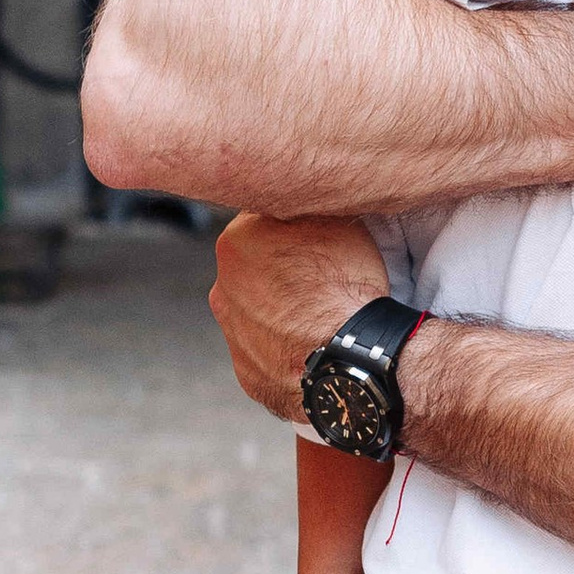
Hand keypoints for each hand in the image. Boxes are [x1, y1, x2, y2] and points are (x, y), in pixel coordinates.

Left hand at [211, 211, 389, 416]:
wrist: (351, 361)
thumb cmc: (345, 289)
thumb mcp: (335, 221)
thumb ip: (305, 206)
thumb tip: (304, 199)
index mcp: (236, 242)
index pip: (259, 221)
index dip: (290, 227)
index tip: (312, 236)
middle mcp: (223, 288)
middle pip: (253, 268)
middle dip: (280, 270)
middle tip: (320, 279)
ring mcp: (232, 335)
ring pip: (256, 311)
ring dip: (280, 310)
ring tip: (319, 317)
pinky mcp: (247, 373)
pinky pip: (265, 352)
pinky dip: (283, 348)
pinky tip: (311, 347)